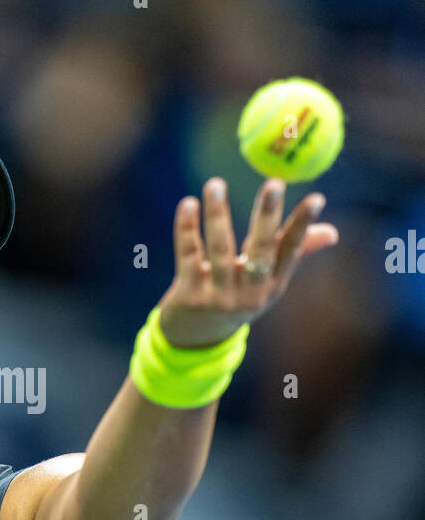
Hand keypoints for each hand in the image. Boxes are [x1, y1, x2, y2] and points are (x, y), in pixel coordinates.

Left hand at [157, 176, 339, 347]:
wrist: (195, 336)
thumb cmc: (238, 296)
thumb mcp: (267, 282)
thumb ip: (295, 253)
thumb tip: (332, 233)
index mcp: (273, 286)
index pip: (291, 251)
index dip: (303, 226)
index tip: (316, 198)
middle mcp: (250, 294)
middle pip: (260, 251)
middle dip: (268, 217)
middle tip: (274, 183)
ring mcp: (220, 297)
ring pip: (220, 250)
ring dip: (218, 215)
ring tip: (215, 184)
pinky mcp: (190, 295)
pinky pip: (189, 256)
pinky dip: (187, 229)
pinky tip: (189, 204)